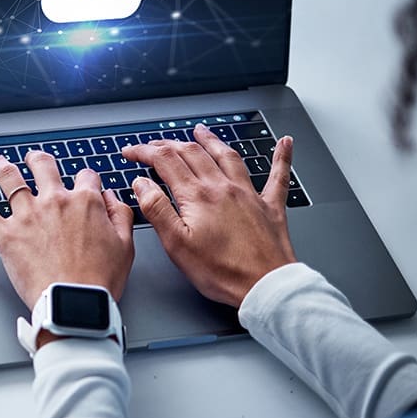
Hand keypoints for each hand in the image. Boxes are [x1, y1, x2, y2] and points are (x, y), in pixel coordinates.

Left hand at [0, 150, 135, 309]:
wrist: (72, 302)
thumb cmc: (98, 281)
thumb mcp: (125, 245)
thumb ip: (119, 215)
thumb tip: (111, 197)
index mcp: (85, 203)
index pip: (85, 177)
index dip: (86, 179)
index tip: (84, 184)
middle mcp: (54, 202)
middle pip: (43, 167)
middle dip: (37, 160)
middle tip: (33, 158)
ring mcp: (27, 215)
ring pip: (10, 180)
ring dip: (0, 166)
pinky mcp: (6, 235)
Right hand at [120, 125, 297, 306]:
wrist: (264, 286)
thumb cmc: (222, 271)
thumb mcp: (176, 244)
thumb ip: (156, 209)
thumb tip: (142, 183)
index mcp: (198, 196)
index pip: (165, 161)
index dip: (144, 152)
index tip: (131, 152)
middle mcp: (223, 187)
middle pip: (193, 153)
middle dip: (169, 144)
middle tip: (154, 145)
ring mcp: (249, 194)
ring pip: (227, 155)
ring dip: (211, 140)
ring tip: (200, 131)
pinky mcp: (270, 206)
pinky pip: (278, 174)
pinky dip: (282, 156)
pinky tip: (285, 142)